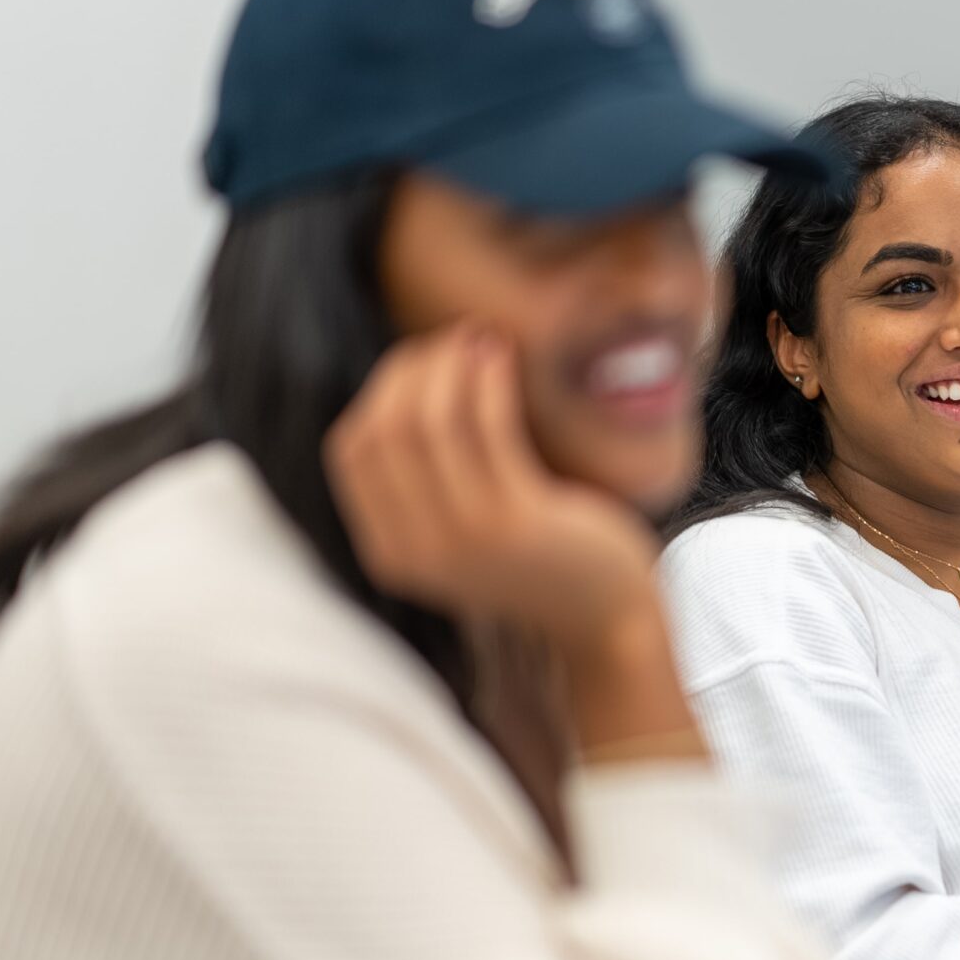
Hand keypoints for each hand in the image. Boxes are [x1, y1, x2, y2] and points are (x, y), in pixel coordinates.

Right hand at [326, 324, 701, 758]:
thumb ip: (425, 483)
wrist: (607, 620)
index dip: (381, 390)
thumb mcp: (463, 529)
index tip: (423, 360)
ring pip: (430, 422)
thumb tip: (405, 387)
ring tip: (483, 339)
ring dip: (452, 365)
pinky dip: (490, 381)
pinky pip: (487, 428)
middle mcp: (416, 548)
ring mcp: (463, 537)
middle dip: (415, 369)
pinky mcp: (516, 521)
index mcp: (390, 551)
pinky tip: (505, 358)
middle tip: (455, 340)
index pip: (351, 448)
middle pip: (385, 427)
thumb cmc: (543, 559)